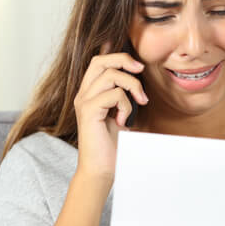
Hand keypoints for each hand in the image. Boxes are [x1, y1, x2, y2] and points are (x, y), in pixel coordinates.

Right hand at [73, 42, 148, 180]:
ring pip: (111, 75)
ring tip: (140, 103)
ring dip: (132, 86)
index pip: (98, 62)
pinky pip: (114, 94)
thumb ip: (124, 95)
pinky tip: (124, 121)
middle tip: (141, 71)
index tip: (138, 66)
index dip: (116, 55)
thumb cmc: (112, 145)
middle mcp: (83, 95)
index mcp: (89, 93)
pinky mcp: (88, 111)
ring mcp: (84, 102)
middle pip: (101, 61)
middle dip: (124, 60)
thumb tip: (137, 76)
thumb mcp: (122, 114)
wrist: (101, 170)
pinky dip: (126, 105)